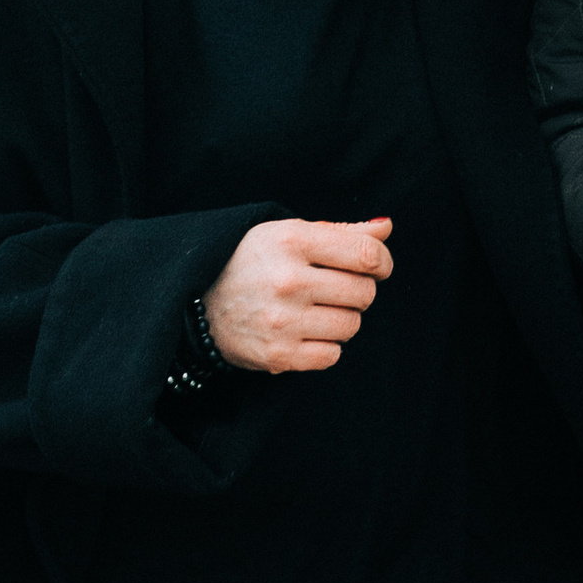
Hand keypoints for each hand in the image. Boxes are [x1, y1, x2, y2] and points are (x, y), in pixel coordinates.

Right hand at [202, 217, 393, 373]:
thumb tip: (385, 227)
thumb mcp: (288, 234)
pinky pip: (333, 355)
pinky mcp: (279, 355)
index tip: (377, 267)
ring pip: (352, 325)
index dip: (382, 262)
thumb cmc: (251, 263)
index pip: (366, 254)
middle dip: (358, 291)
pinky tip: (305, 332)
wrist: (197, 306)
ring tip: (316, 310)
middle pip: (364, 292)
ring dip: (342, 319)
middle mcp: (288, 280)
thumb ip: (340, 232)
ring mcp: (283, 320)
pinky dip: (326, 346)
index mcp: (292, 241)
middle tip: (334, 289)